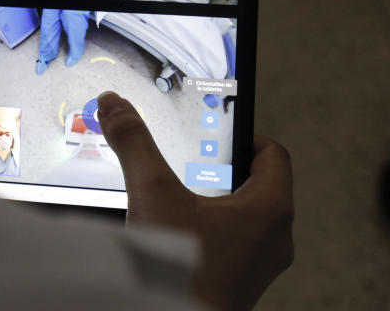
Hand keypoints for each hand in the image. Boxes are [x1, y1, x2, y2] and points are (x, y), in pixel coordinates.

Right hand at [97, 92, 293, 310]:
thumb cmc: (181, 269)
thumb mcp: (152, 191)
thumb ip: (134, 142)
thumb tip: (115, 104)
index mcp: (271, 209)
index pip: (272, 153)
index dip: (242, 135)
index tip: (213, 133)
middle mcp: (274, 239)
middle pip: (257, 184)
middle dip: (220, 169)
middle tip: (188, 161)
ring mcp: (258, 265)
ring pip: (244, 218)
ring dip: (213, 203)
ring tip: (177, 195)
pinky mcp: (238, 285)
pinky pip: (232, 246)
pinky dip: (208, 232)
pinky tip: (173, 232)